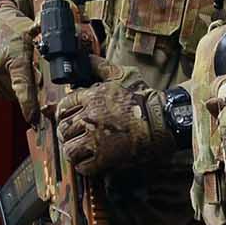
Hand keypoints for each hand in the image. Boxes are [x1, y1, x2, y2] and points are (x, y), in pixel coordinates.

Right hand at [0, 0, 38, 117]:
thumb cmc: (12, 25)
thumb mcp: (32, 31)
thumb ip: (46, 43)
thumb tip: (68, 44)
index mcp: (14, 58)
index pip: (22, 88)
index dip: (29, 106)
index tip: (34, 119)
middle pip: (17, 93)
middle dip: (29, 95)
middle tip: (39, 89)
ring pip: (8, 92)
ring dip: (19, 90)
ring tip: (25, 75)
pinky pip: (0, 88)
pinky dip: (9, 85)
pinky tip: (14, 73)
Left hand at [55, 74, 172, 173]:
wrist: (162, 120)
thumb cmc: (143, 98)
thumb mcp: (120, 75)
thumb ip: (100, 66)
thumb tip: (86, 58)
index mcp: (91, 97)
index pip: (63, 106)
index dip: (63, 115)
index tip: (68, 119)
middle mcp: (90, 117)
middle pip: (64, 129)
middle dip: (67, 134)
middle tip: (74, 136)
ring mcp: (97, 139)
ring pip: (70, 149)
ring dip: (73, 151)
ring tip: (80, 151)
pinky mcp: (106, 158)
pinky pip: (84, 166)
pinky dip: (83, 166)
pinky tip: (89, 162)